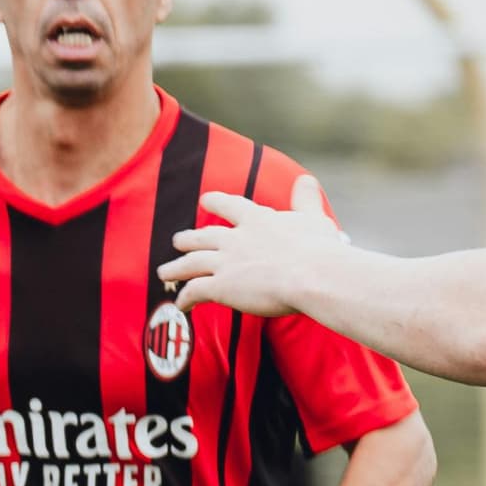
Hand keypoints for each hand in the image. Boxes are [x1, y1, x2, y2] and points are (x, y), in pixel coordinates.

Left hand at [162, 177, 339, 316]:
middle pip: (201, 236)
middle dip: (186, 239)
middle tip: (176, 240)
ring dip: (174, 268)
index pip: (230, 206)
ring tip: (164, 272)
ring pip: (189, 263)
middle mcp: (234, 239)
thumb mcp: (314, 218)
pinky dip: (185, 298)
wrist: (313, 275)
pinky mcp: (220, 287)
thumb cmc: (320, 249)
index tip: (204, 199)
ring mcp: (224, 263)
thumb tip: (306, 179)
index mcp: (257, 220)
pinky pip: (194, 291)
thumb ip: (305, 200)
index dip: (215, 202)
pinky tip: (181, 305)